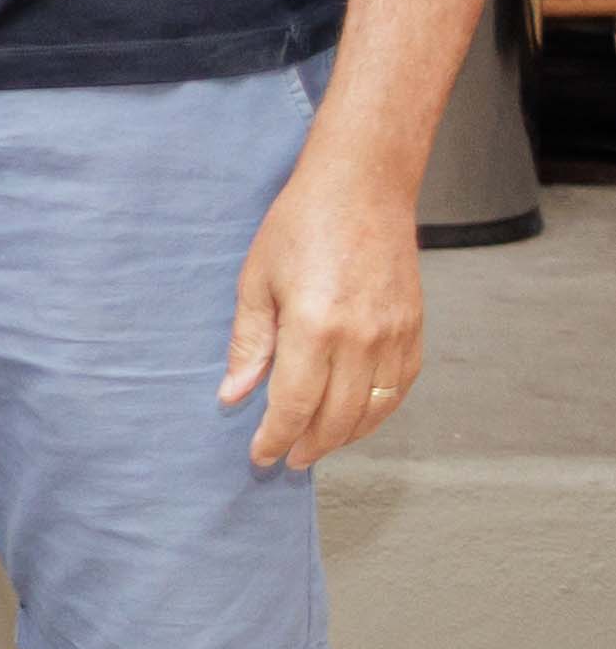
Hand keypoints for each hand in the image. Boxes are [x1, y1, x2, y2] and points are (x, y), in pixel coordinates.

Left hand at [223, 154, 426, 470]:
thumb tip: (234, 396)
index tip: (260, 457)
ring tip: (316, 444)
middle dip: (310, 446)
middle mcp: (362, 340)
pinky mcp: (415, 330)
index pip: (295, 405)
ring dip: (344, 436)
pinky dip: (377, 412)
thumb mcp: (256, 281)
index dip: (276, 437)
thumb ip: (249, 344)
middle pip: (337, 418)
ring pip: (373, 410)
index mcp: (314, 326)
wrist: (362, 189)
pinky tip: (355, 417)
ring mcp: (395, 337)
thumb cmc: (299, 227)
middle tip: (288, 458)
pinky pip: (400, 389)